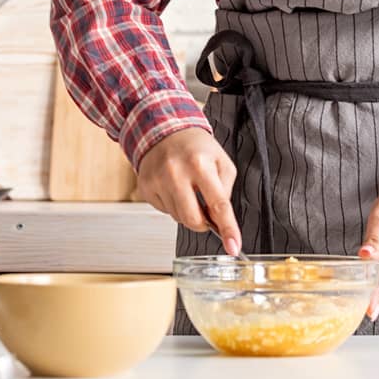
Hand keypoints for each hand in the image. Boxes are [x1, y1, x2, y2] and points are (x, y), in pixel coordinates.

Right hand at [136, 128, 241, 254]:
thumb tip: (219, 220)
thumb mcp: (221, 161)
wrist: (164, 130)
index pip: (218, 204)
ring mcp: (158, 180)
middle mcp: (176, 173)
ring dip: (188, 212)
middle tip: (206, 212)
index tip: (234, 247)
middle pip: (193, 219)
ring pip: (178, 218)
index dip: (228, 228)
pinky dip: (173, 206)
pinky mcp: (145, 187)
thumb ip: (225, 190)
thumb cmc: (196, 148)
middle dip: (204, 223)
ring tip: (188, 190)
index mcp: (200, 164)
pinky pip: (164, 212)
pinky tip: (173, 188)